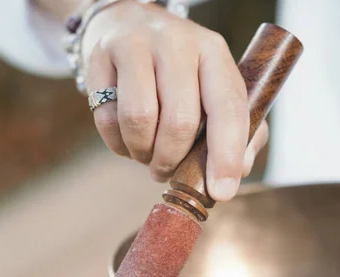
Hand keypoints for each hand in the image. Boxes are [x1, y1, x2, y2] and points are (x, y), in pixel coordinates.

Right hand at [81, 1, 268, 200]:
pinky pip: (106, 118)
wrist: (126, 22)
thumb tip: (239, 170)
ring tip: (147, 155)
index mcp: (213, 51)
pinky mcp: (100, 57)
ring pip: (139, 120)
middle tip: (167, 172)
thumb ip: (238, 127)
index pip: (227, 105)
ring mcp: (136, 46)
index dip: (226, 154)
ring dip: (143, 153)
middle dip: (173, 161)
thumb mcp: (213, 85)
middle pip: (179, 120)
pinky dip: (118, 144)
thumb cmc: (179, 69)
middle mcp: (176, 43)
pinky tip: (127, 140)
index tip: (221, 191)